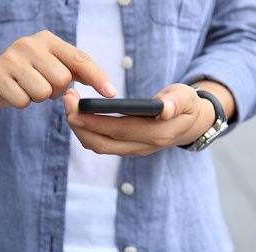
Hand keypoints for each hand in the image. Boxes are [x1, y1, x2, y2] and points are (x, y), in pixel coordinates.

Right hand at [0, 30, 115, 109]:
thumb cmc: (29, 72)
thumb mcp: (52, 64)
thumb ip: (76, 71)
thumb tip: (106, 88)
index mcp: (47, 40)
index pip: (79, 58)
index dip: (97, 77)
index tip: (111, 93)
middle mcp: (29, 44)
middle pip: (62, 80)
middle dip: (56, 90)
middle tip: (44, 85)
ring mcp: (11, 58)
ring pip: (43, 92)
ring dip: (38, 98)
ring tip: (28, 88)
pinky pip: (23, 101)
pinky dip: (22, 102)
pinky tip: (15, 92)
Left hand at [63, 84, 215, 155]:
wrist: (189, 123)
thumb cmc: (186, 104)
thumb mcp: (187, 97)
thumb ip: (177, 101)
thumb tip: (165, 110)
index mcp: (158, 134)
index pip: (120, 130)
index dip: (96, 122)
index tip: (76, 109)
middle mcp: (143, 147)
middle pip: (103, 143)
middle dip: (80, 124)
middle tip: (66, 101)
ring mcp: (133, 150)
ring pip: (98, 146)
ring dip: (80, 129)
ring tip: (69, 105)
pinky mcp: (126, 148)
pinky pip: (101, 144)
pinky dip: (86, 131)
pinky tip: (78, 113)